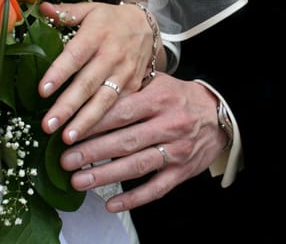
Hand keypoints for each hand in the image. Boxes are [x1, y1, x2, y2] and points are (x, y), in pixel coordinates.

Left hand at [38, 1, 160, 144]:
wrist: (146, 26)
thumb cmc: (110, 20)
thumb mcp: (91, 9)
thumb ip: (66, 12)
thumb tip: (40, 8)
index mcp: (97, 34)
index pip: (76, 55)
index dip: (59, 72)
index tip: (42, 90)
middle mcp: (111, 56)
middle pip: (88, 84)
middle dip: (68, 106)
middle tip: (48, 125)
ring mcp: (125, 74)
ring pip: (104, 100)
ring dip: (86, 122)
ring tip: (68, 139)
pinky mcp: (134, 87)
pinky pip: (119, 107)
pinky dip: (106, 125)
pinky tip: (91, 140)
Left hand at [58, 73, 229, 211]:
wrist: (219, 115)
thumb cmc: (180, 98)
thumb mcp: (158, 83)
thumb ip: (129, 87)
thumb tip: (92, 92)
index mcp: (159, 99)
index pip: (121, 111)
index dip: (93, 122)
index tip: (68, 131)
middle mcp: (169, 124)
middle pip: (125, 140)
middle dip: (92, 152)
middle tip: (66, 159)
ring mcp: (177, 150)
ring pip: (137, 165)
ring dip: (106, 175)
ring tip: (79, 181)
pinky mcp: (182, 171)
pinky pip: (157, 188)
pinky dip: (134, 198)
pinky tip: (112, 203)